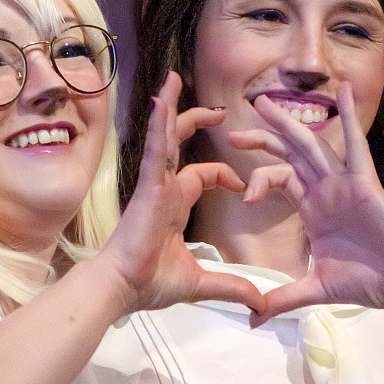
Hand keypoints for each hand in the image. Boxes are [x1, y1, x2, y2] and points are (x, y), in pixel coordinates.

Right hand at [100, 76, 269, 316]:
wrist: (123, 288)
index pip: (202, 175)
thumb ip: (232, 288)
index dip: (225, 175)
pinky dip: (158, 123)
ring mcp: (154, 184)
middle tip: (218, 108)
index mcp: (174, 205)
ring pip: (165, 137)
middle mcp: (164, 189)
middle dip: (197, 122)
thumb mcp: (202, 283)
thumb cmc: (150, 284)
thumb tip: (260, 305)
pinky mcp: (147, 186)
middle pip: (181, 144)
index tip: (244, 184)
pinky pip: (155, 148)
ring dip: (171, 108)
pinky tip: (161, 99)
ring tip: (174, 79)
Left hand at [228, 83, 383, 323]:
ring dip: (288, 125)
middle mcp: (326, 191)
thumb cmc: (369, 281)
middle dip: (261, 141)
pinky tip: (344, 92)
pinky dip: (350, 119)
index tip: (241, 192)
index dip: (257, 178)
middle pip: (288, 157)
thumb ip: (282, 299)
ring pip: (311, 146)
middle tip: (232, 130)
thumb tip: (253, 319)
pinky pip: (356, 147)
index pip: (280, 180)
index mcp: (314, 210)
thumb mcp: (315, 289)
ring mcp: (345, 184)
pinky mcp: (365, 184)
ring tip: (265, 103)